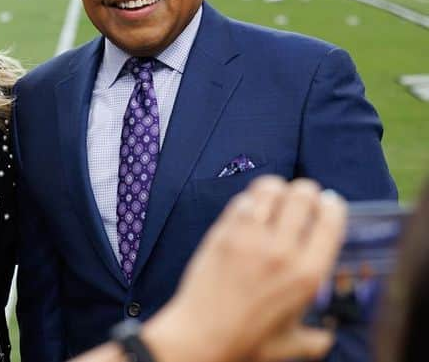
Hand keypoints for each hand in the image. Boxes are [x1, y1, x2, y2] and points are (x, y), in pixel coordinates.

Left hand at [141, 176, 346, 361]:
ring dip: (276, 189)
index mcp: (308, 275)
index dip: (332, 206)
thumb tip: (326, 337)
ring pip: (270, 190)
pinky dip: (250, 200)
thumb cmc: (246, 341)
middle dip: (306, 191)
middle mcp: (283, 251)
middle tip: (302, 196)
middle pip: (303, 196)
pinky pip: (242, 201)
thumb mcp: (291, 344)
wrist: (201, 336)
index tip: (329, 202)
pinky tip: (250, 208)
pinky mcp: (223, 233)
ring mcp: (250, 239)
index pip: (332, 222)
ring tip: (276, 196)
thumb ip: (315, 339)